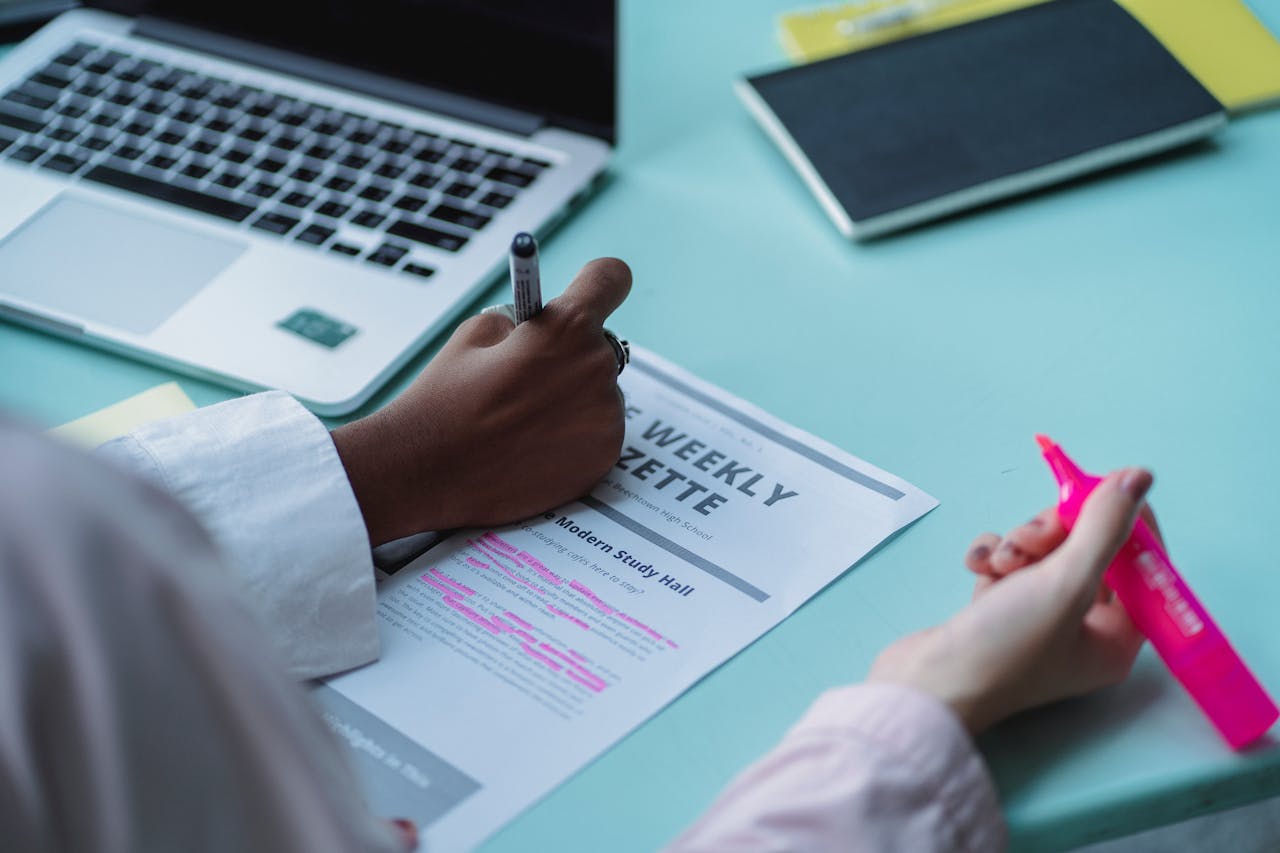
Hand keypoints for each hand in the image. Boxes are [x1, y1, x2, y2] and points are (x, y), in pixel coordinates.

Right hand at [332, 258, 630, 545]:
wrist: (430, 473)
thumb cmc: (448, 401)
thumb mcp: (477, 332)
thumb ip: (524, 320)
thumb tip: (542, 326)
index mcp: (569, 327)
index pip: (610, 278)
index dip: (597, 282)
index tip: (590, 291)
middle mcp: (598, 368)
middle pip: (601, 344)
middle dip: (572, 352)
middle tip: (530, 376)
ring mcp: (606, 416)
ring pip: (601, 391)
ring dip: (575, 397)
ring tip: (525, 418)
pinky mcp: (605, 456)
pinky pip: (599, 429)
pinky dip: (576, 434)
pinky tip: (534, 444)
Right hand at [869, 468, 1155, 734]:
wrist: (928, 682)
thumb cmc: (1008, 644)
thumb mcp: (1067, 582)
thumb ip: (1105, 526)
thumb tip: (1140, 476)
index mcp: (1115, 639)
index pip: (1141, 567)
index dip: (1125, 524)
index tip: (1099, 488)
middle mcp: (1082, 632)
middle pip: (1087, 554)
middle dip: (1056, 534)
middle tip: (1034, 537)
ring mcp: (1037, 621)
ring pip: (1043, 554)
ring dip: (1019, 545)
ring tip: (1000, 563)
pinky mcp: (998, 611)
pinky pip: (1008, 566)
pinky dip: (993, 558)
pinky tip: (978, 568)